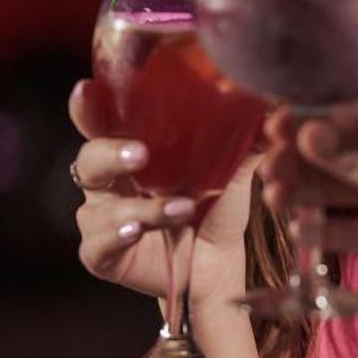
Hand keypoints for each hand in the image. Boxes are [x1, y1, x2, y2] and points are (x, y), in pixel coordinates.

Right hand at [68, 80, 257, 301]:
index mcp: (129, 155)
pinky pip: (98, 243)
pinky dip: (118, 235)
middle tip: (141, 153)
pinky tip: (137, 230)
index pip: (100, 124)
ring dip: (141, 207)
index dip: (88, 107)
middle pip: (90, 159)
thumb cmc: (215, 213)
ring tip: (182, 208)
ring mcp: (101, 221)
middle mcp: (109, 185)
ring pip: (101, 207)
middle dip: (111, 153)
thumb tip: (269, 112)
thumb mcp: (232, 175)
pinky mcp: (102, 255)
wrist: (220, 268)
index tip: (88, 89)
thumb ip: (246, 143)